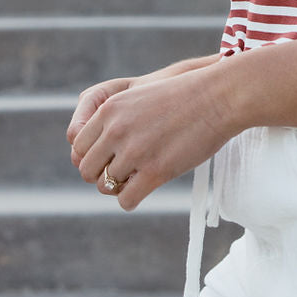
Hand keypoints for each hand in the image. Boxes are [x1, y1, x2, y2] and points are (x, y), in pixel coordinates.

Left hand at [71, 64, 237, 210]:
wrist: (218, 97)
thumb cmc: (185, 96)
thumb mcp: (141, 95)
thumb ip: (117, 117)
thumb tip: (104, 148)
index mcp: (109, 110)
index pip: (78, 146)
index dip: (92, 157)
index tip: (108, 159)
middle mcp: (116, 130)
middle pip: (87, 169)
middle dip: (101, 174)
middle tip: (122, 173)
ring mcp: (135, 151)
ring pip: (105, 186)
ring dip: (118, 187)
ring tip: (137, 180)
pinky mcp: (155, 170)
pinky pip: (126, 199)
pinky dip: (130, 200)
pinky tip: (142, 191)